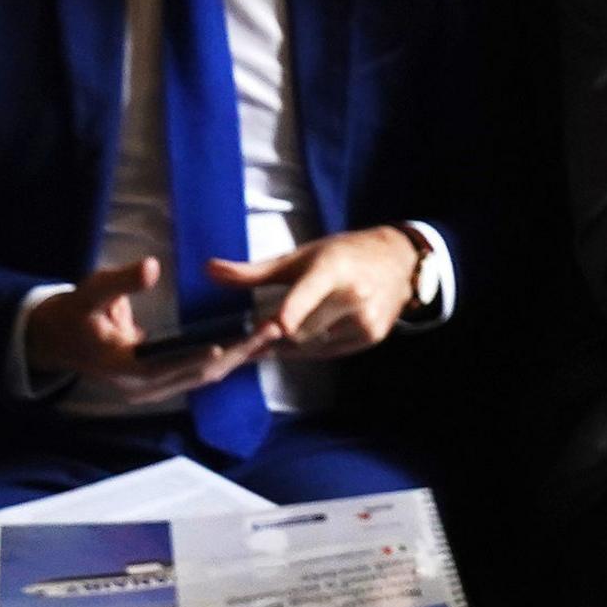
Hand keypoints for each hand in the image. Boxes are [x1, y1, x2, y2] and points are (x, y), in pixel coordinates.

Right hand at [25, 258, 274, 408]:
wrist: (59, 339)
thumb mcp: (92, 292)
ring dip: (238, 356)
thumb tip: (150, 268)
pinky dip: (226, 359)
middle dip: (233, 353)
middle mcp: (140, 386)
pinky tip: (254, 342)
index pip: (163, 365)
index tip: (225, 343)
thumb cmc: (75, 313)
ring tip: (272, 333)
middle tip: (269, 330)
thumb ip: (121, 282)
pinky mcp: (163, 383)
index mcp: (121, 367)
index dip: (193, 355)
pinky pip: (199, 373)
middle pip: (193, 373)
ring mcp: (152, 389)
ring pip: (202, 376)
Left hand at [205, 227, 425, 361]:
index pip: (308, 293)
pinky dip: (312, 347)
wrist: (398, 260)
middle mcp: (353, 295)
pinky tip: (310, 333)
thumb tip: (208, 270)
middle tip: (251, 339)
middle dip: (274, 337)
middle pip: (299, 331)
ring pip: (311, 346)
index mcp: (332, 269)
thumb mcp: (300, 257)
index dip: (291, 312)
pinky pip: (327, 352)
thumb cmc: (342, 255)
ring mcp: (365, 318)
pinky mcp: (372, 336)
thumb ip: (254, 272)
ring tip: (283, 333)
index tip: (275, 326)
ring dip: (292, 344)